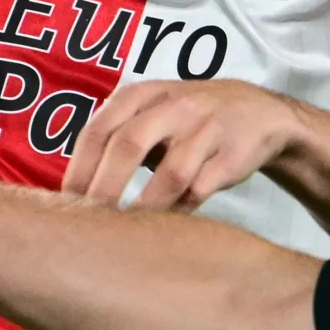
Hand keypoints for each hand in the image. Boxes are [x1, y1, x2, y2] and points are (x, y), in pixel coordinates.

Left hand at [61, 78, 302, 214]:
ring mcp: (207, 127)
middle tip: (89, 224)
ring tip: (127, 235)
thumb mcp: (151, 112)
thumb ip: (115, 137)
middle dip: (105, 187)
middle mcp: (174, 105)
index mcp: (144, 94)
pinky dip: (182, 209)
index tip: (67, 203)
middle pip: (128, 144)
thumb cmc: (190, 121)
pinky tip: (168, 228)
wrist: (262, 114)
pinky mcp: (233, 154)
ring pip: (171, 171)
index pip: (99, 128)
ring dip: (146, 205)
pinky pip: (203, 188)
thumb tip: (73, 190)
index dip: (79, 168)